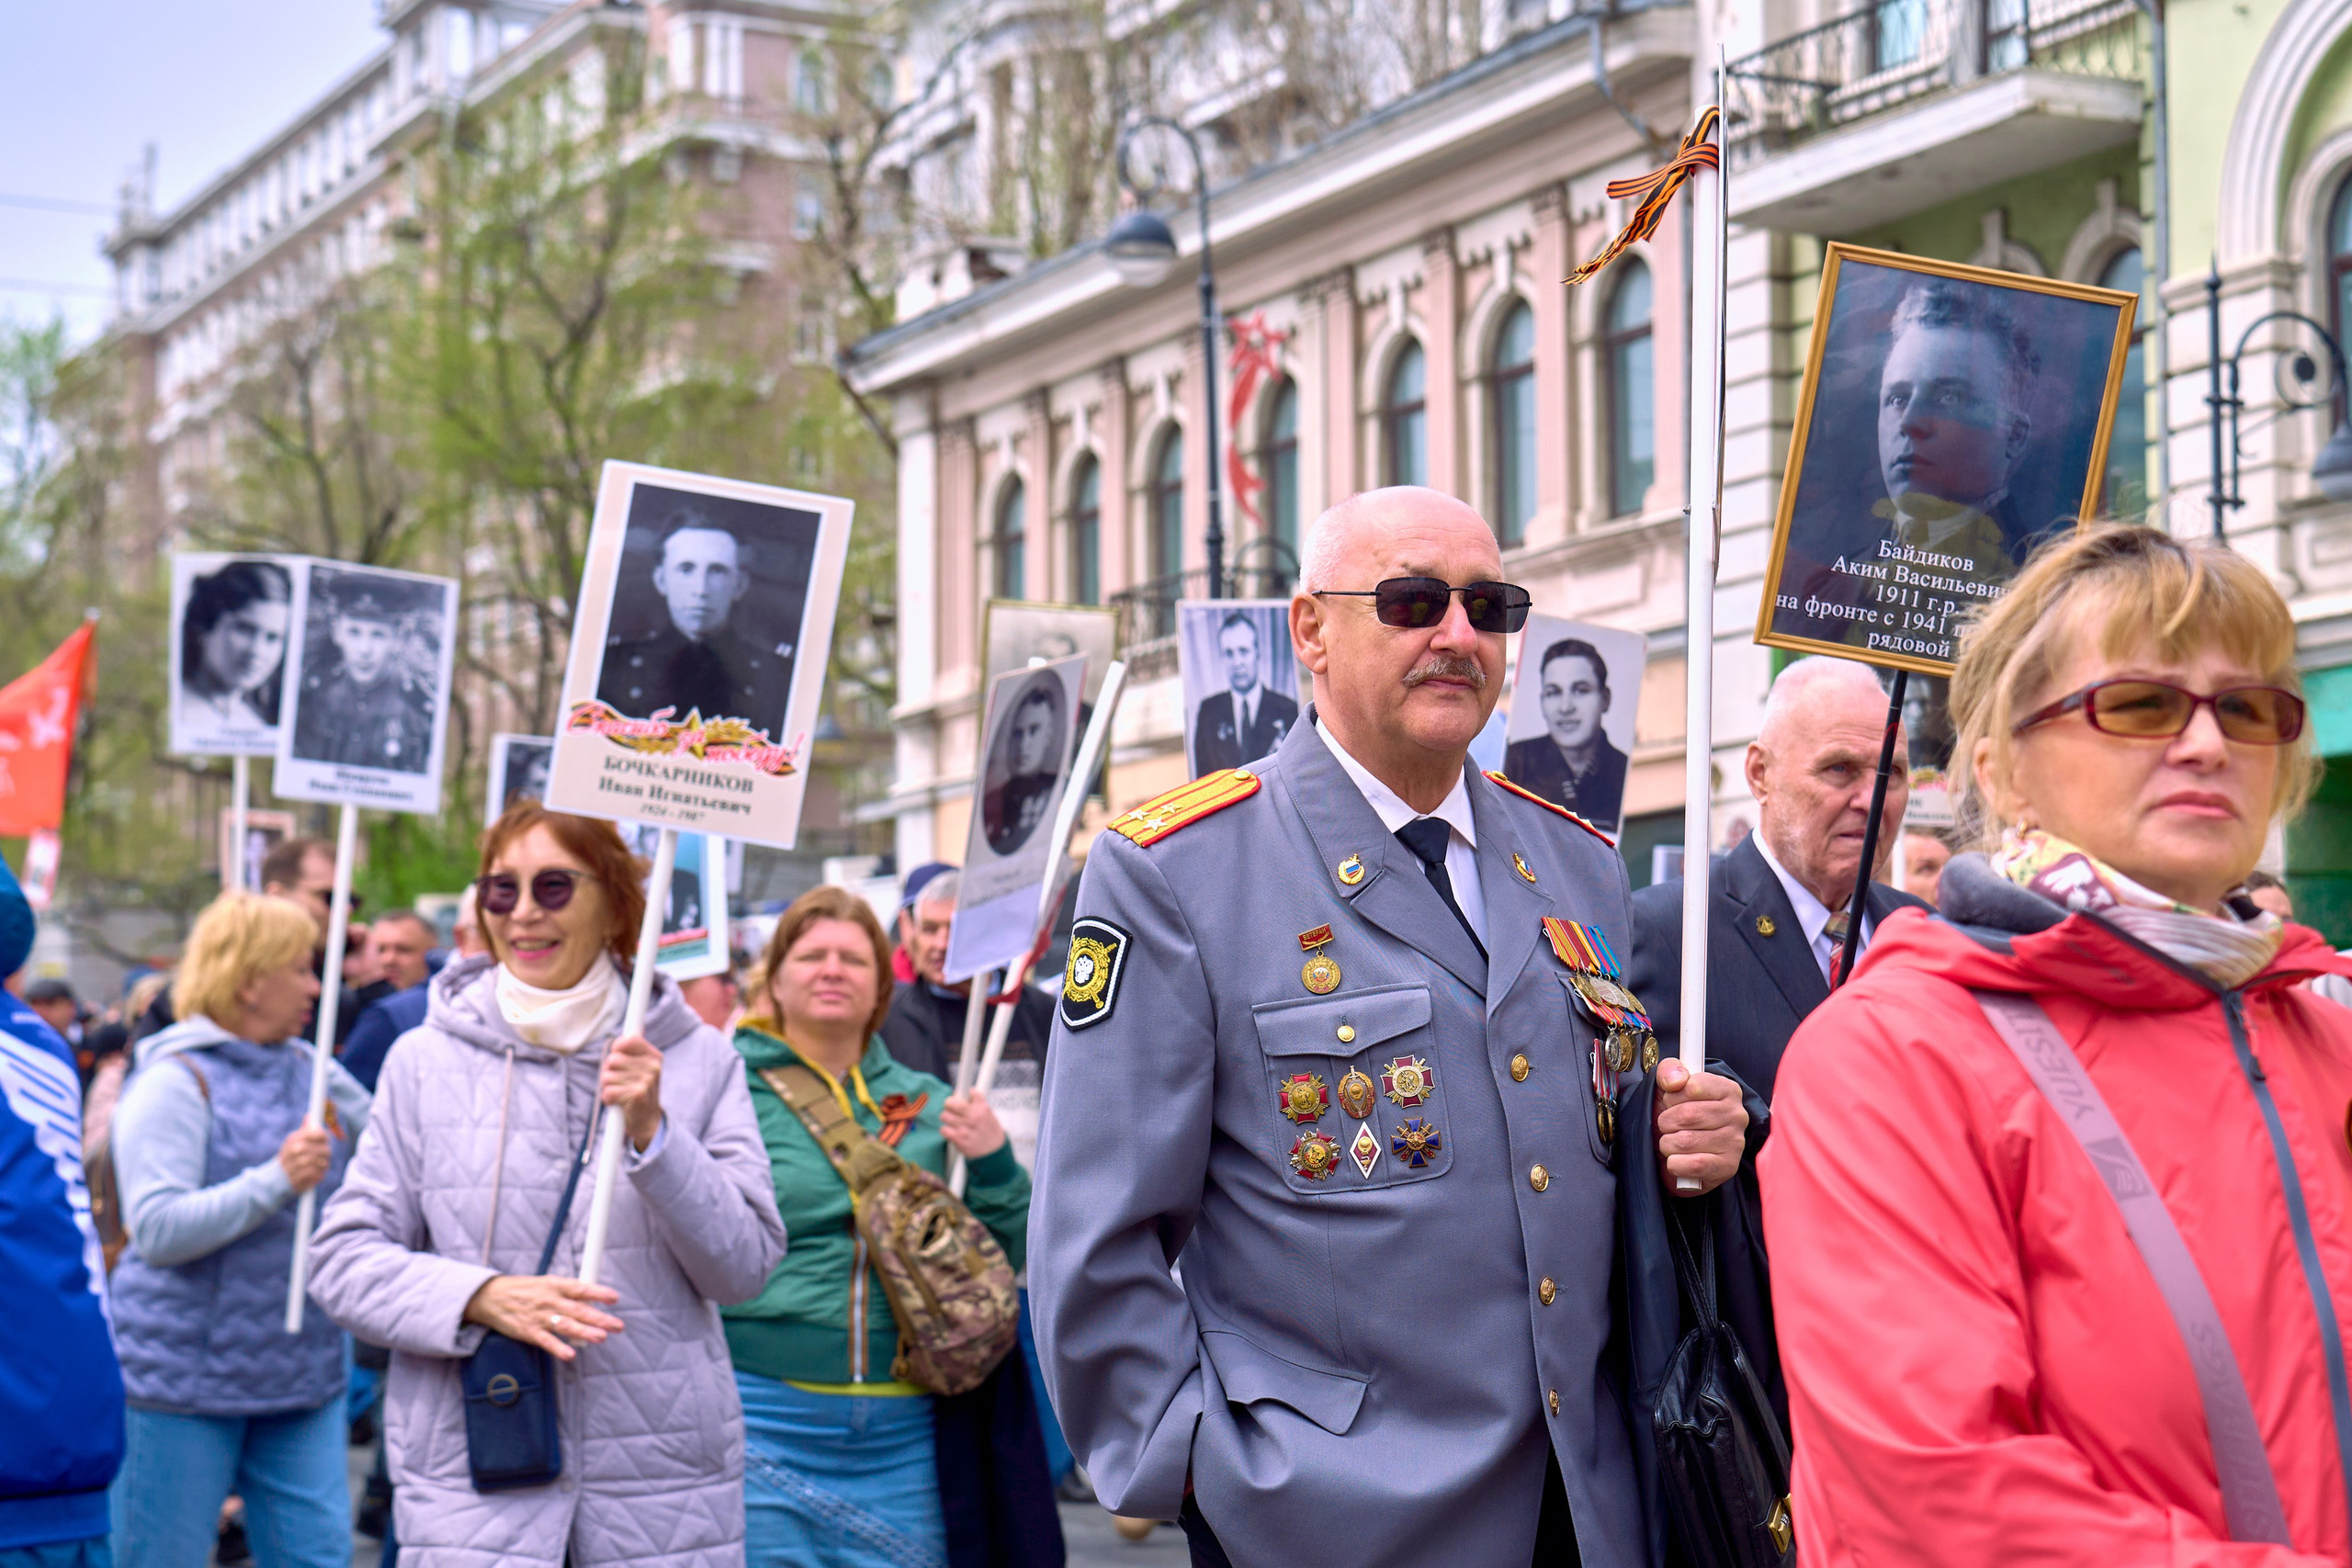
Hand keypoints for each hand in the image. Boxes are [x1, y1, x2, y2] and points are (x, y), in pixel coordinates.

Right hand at [277, 1127, 330, 1192]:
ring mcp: (295, 1166)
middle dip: (325, 1151)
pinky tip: (318, 1172)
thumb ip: (304, 1130)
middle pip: (321, 1149)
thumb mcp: (293, 1141)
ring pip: (318, 1161)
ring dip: (323, 1163)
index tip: (325, 1139)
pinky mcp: (297, 1179)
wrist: (275, 1178)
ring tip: (322, 1163)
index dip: (323, 1135)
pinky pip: (315, 1174)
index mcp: (293, 1140)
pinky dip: (319, 1173)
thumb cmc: (289, 1157)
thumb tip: (310, 1116)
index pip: (315, 1133)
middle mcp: (293, 1151)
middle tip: (326, 1154)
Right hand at [462, 1274, 623, 1361]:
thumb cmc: (523, 1290)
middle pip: (579, 1310)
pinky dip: (558, 1348)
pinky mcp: (529, 1332)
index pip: (581, 1288)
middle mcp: (550, 1300)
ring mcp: (540, 1317)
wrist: (491, 1297)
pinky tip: (570, 1354)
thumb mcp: (546, 1283)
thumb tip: (593, 1297)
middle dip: (600, 1318)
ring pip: (566, 1325)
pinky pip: (546, 1341)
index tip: (615, 1298)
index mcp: (555, 1285)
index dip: (599, 1293)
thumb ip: (568, 1291)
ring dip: (585, 1332)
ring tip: (602, 1337)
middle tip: (618, 1326)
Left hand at [599, 1034, 663, 1151]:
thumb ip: (629, 1054)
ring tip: (620, 1093)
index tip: (617, 1055)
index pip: (629, 1040)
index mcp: (654, 1057)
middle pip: (612, 1060)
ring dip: (608, 1087)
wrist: (649, 1122)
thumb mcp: (640, 1069)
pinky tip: (619, 1103)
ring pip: (607, 1077)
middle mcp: (652, 1067)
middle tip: (619, 1082)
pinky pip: (608, 1092)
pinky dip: (608, 1099)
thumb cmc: (638, 1091)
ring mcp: (646, 1081)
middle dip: (609, 1072)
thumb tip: (616, 1042)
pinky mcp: (636, 1095)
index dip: (617, 1048)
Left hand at [940, 1089, 1006, 1158]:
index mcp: (983, 1108)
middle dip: (949, 1103)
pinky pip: (944, 1129)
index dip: (962, 1093)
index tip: (959, 1095)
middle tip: (951, 1107)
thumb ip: (976, 1104)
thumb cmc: (990, 1133)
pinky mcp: (958, 1139)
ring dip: (947, 1118)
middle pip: (951, 1102)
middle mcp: (973, 1116)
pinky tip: (952, 1131)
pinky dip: (946, 1130)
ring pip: (944, 1115)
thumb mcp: (988, 1114)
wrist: (993, 1153)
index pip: (970, 1092)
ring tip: (953, 1121)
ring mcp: (965, 1128)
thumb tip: (961, 1095)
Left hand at [1654, 1059, 1748, 1195]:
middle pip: (1687, 1115)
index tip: (1672, 1103)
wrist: (1681, 1152)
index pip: (1692, 1086)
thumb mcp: (1670, 1087)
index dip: (1672, 1097)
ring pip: (1685, 1141)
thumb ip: (1669, 1071)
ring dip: (1668, 1144)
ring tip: (1674, 1142)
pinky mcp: (1727, 1167)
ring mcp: (1735, 1142)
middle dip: (1666, 1122)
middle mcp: (1737, 1115)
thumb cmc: (1678, 1116)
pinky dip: (1675, 1164)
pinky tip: (1678, 1159)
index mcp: (1728, 1089)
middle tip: (1669, 1126)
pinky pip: (1692, 1165)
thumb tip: (1674, 1081)